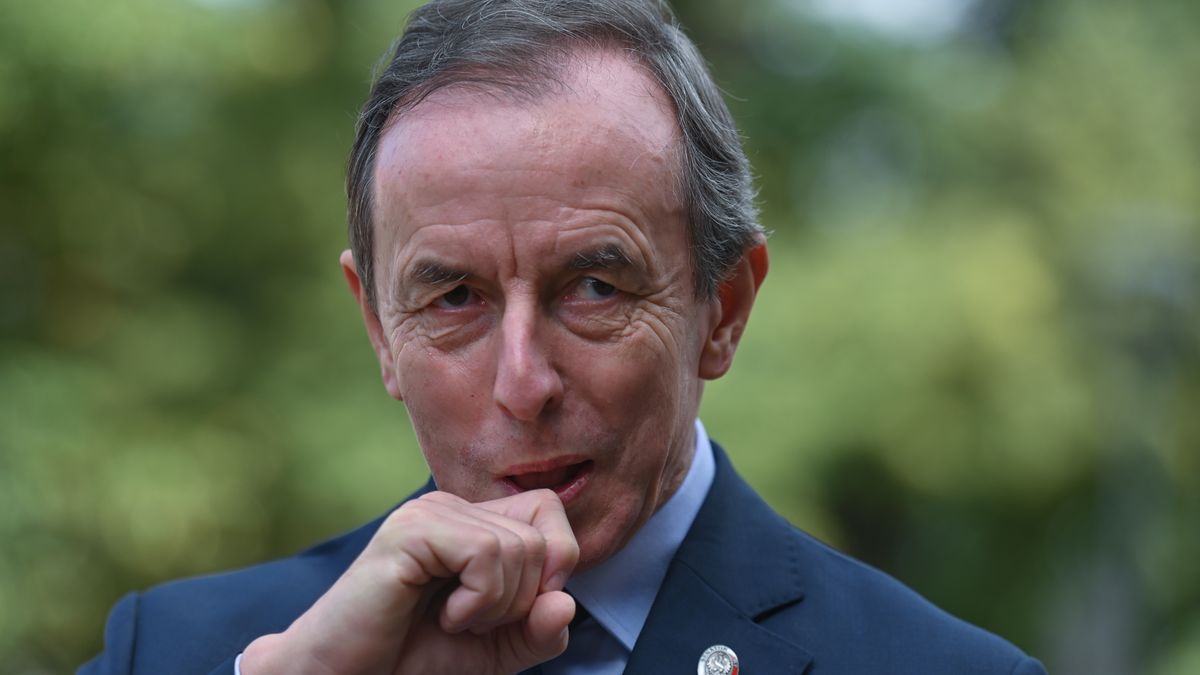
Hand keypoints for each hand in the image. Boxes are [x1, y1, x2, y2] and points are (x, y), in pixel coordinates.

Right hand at [241, 488, 579, 674]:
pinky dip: (478, 600)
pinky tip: (445, 615)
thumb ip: (539, 631)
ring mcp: (429, 513)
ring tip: (455, 620)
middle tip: (474, 621)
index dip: (554, 564)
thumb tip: (566, 603)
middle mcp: (451, 506)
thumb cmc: (414, 657)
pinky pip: (485, 553)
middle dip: (522, 598)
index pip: (548, 511)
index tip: (516, 609)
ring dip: (497, 604)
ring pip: (518, 546)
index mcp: (473, 521)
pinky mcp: (411, 531)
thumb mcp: (496, 650)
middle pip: (540, 535)